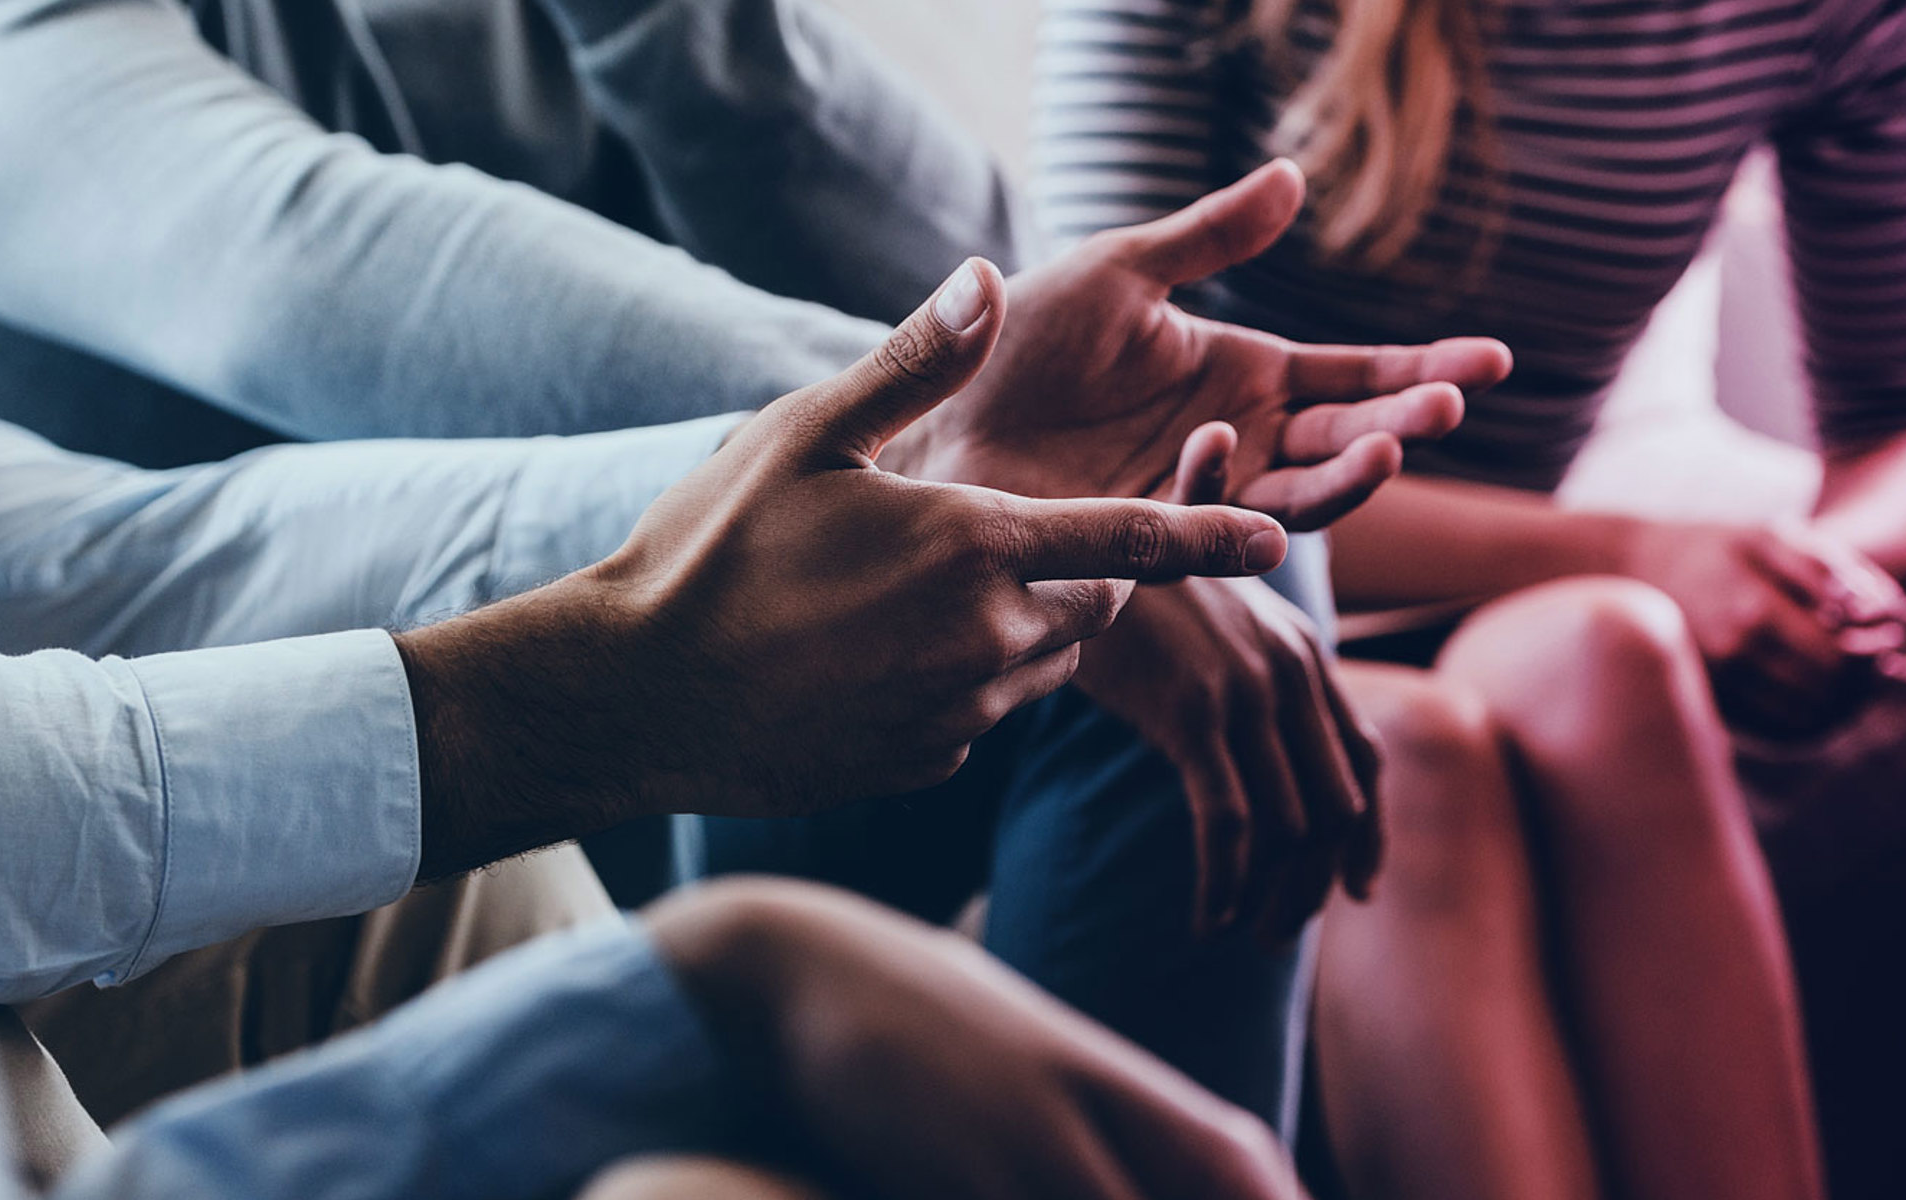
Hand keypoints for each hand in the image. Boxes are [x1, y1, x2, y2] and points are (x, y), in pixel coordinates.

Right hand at [399, 262, 1289, 875]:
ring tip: (926, 592)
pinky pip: (983, 711)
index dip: (1208, 531)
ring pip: (1044, 661)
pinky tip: (877, 655)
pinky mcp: (926, 763)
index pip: (1129, 539)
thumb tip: (992, 276)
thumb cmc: (708, 549)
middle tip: (1005, 539)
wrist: (629, 694)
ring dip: (1025, 625)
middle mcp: (985, 637)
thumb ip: (916, 363)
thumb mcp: (804, 433)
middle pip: (1096, 606)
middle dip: (1086, 574)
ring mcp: (958, 711)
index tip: (1277, 531)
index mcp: (971, 545)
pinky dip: (965, 679)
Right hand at [647, 879, 1304, 1199]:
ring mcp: (999, 1146)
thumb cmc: (915, 1007)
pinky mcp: (932, 1177)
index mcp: (1099, 1065)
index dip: (1279, 1198)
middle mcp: (1066, 1107)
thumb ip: (1095, 1088)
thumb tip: (1174, 1135)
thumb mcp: (1025, 1031)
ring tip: (1096, 1196)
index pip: (1230, 1147)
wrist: (791, 967)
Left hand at [891, 160, 1512, 528]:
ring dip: (1354, 474)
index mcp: (1247, 373)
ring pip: (1307, 495)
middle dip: (1410, 420)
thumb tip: (1292, 178)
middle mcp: (1243, 440)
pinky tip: (1222, 439)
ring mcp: (1206, 493)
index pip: (1361, 374)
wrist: (936, 421)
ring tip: (1391, 443)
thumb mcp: (1120, 271)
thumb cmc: (1018, 345)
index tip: (1495, 361)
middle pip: (1353, 438)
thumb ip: (1208, 236)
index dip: (1425, 368)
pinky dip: (1228, 488)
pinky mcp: (1158, 535)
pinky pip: (1214, 520)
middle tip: (1454, 402)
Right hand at [1072, 574, 1382, 939]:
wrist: (1068, 544)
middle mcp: (1290, 669)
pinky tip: (1208, 917)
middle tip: (1280, 930)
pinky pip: (1231, 825)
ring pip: (1291, 827)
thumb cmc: (1129, 591)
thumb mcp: (1214, 620)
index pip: (1366, 761)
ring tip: (1242, 930)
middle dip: (1316, 883)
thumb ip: (1255, 676)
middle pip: (1336, 807)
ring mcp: (1246, 690)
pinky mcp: (1192, 712)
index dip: (1369, 836)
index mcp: (1305, 651)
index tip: (1356, 890)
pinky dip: (1226, 885)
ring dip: (1274, 898)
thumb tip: (1273, 757)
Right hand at [1621, 519, 1905, 731]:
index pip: (1842, 652)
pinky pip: (1780, 728)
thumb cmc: (1719, 549)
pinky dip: (1812, 717)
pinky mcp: (1713, 701)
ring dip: (1842, 701)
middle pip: (1828, 689)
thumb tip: (1884, 612)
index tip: (1890, 636)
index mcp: (1754, 608)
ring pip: (1807, 715)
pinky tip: (1821, 692)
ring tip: (1851, 674)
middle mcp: (1735, 652)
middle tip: (1880, 659)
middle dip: (1864, 677)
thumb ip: (1832, 568)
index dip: (1877, 649)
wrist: (1635, 572)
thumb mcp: (1774, 535)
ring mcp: (1721, 683)